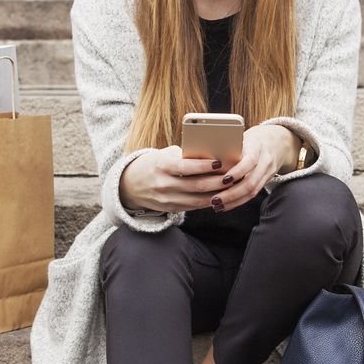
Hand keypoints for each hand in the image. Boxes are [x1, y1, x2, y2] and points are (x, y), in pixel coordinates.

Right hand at [117, 144, 232, 214]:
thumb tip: (209, 155)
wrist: (130, 185)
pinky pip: (193, 207)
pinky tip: (219, 196)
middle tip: (233, 176)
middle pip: (196, 185)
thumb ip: (184, 156)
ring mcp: (167, 199)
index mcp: (161, 166)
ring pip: (197, 199)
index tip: (219, 162)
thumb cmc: (154, 164)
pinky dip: (208, 202)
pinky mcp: (171, 209)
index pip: (185, 167)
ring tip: (231, 187)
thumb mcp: (164, 155)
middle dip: (217, 182)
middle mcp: (163, 184)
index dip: (204, 166)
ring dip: (216, 194)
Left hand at [213, 125, 297, 211]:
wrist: (277, 142)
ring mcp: (268, 173)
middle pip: (251, 182)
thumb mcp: (242, 137)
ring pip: (252, 191)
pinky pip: (253, 194)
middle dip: (231, 193)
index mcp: (257, 147)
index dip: (238, 172)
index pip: (250, 161)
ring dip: (233, 201)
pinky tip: (225, 205)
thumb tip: (206, 157)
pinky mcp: (266, 181)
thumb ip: (229, 147)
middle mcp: (265, 161)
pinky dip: (238, 201)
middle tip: (214, 199)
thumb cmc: (252, 139)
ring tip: (217, 206)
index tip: (223, 180)